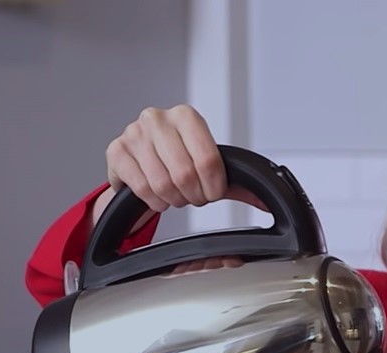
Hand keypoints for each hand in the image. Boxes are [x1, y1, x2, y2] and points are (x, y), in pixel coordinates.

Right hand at [95, 104, 263, 268]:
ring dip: (173, 199)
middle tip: (193, 196)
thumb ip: (240, 182)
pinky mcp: (116, 151)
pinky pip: (140, 188)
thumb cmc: (178, 159)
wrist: (141, 160)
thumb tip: (270, 202)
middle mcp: (158, 118)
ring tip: (175, 194)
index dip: (213, 187)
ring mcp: (134, 133)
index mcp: (186, 117)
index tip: (212, 192)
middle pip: (185, 174)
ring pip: (162, 184)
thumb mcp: (209, 166)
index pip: (209, 160)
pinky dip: (153, 201)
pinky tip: (156, 195)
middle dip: (193, 195)